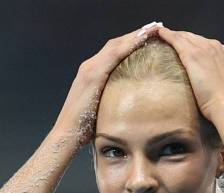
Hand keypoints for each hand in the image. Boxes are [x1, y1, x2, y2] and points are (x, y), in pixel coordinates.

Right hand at [52, 22, 162, 146]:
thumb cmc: (85, 128)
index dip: (131, 42)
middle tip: (156, 27)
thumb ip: (114, 101)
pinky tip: (142, 40)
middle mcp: (90, 66)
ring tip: (153, 28)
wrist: (67, 134)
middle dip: (136, 34)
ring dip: (135, 35)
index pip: (115, 52)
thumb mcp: (103, 110)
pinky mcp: (92, 75)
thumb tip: (132, 106)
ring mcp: (90, 69)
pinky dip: (128, 45)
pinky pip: (114, 55)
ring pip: (116, 45)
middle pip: (116, 44)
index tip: (150, 37)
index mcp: (92, 73)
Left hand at [156, 26, 223, 121]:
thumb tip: (223, 84)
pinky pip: (176, 40)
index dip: (196, 47)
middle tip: (170, 40)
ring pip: (185, 37)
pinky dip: (167, 35)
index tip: (188, 50)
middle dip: (183, 39)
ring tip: (162, 35)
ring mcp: (204, 49)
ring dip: (174, 35)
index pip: (206, 45)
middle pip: (195, 39)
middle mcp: (216, 47)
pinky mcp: (192, 55)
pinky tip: (160, 33)